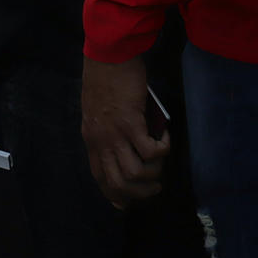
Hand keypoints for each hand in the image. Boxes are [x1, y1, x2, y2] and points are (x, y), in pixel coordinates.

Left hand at [81, 54, 168, 207]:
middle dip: (141, 192)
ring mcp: (115, 134)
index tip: (129, 202)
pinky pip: (151, 150)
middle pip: (119, 184)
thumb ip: (109, 131)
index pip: (101, 178)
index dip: (116, 195)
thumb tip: (125, 147)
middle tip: (156, 185)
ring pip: (136, 173)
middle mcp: (101, 141)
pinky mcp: (131, 123)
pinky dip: (163, 148)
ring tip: (162, 160)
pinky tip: (165, 136)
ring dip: (155, 172)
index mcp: (92, 140)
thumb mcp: (99, 111)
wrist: (107, 55)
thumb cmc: (105, 78)